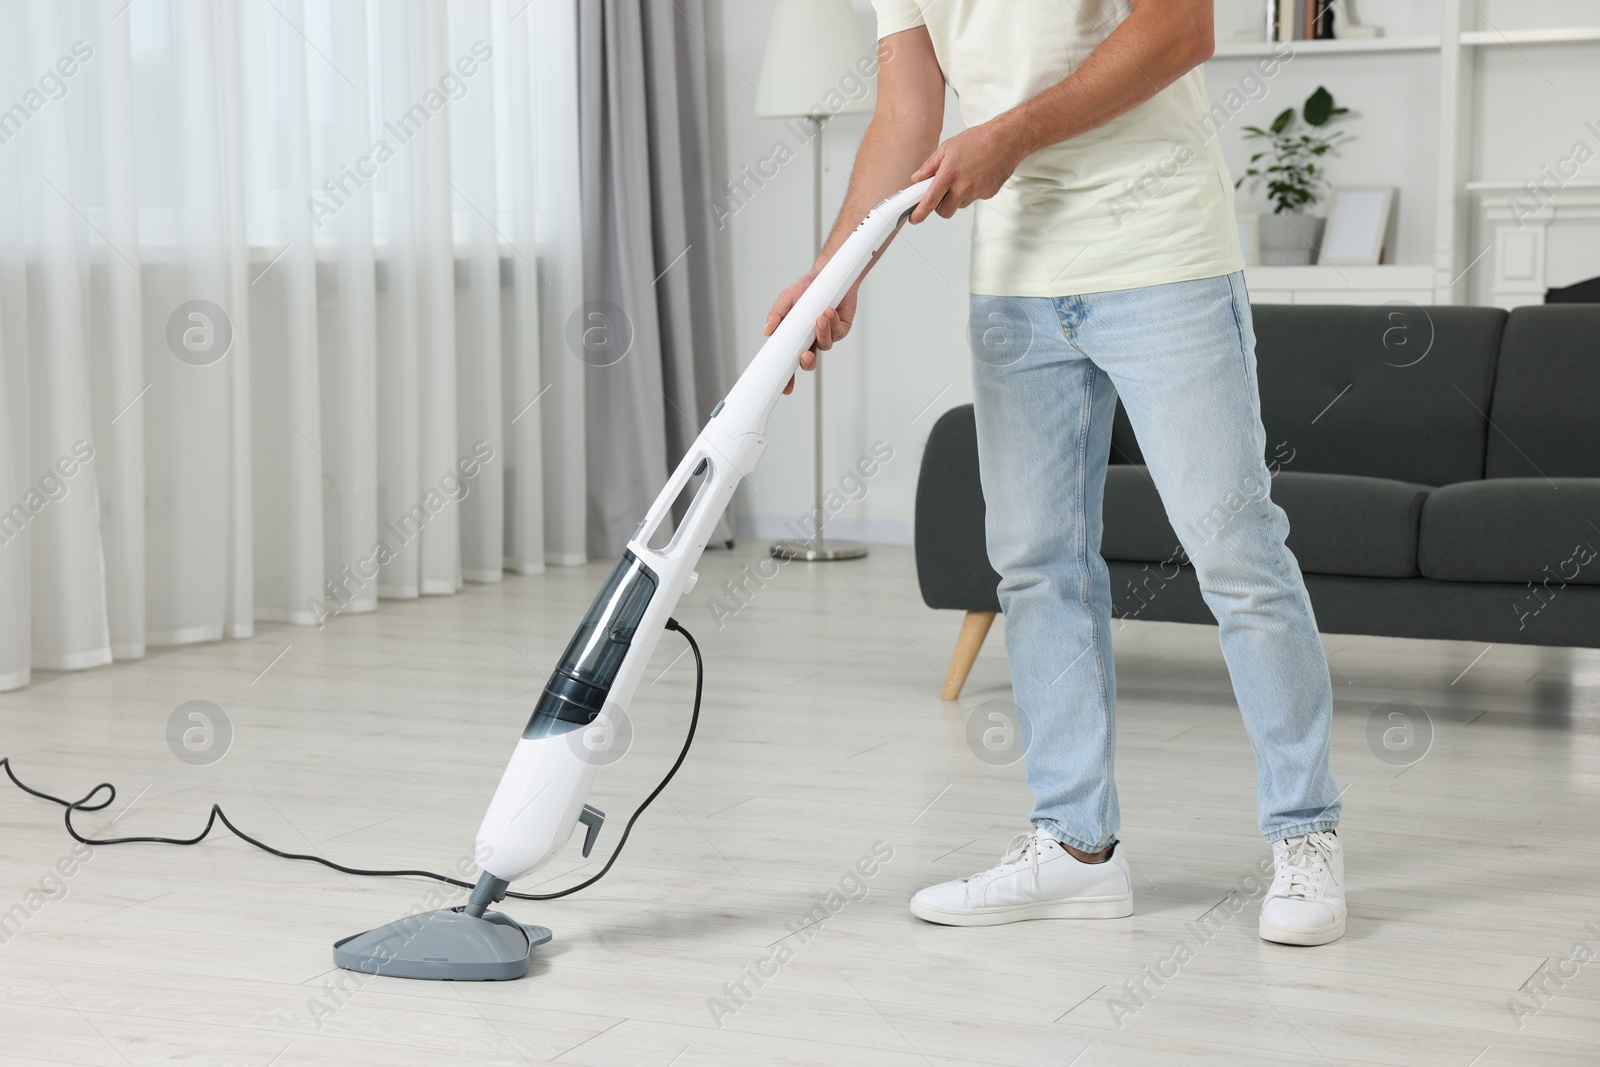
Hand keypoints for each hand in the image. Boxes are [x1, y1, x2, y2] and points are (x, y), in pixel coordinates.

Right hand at [765, 270, 859, 394]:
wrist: (827, 275)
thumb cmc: (805, 289)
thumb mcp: (785, 300)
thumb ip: (776, 316)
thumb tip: (767, 332)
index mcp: (796, 338)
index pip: (790, 362)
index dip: (788, 377)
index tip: (786, 388)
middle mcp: (811, 340)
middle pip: (809, 362)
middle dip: (807, 362)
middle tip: (805, 355)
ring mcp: (828, 335)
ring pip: (824, 345)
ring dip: (821, 334)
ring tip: (819, 319)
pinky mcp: (842, 328)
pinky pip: (838, 332)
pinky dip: (832, 322)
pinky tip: (828, 311)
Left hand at [909, 116, 1028, 221]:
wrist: (1007, 140)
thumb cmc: (978, 140)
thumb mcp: (948, 147)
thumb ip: (930, 165)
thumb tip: (917, 178)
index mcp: (949, 174)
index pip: (929, 202)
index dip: (919, 214)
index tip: (913, 218)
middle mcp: (962, 187)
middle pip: (944, 212)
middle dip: (939, 207)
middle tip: (940, 195)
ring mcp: (976, 192)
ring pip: (960, 205)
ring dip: (956, 198)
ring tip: (963, 177)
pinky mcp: (988, 194)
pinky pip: (974, 199)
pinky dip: (971, 192)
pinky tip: (976, 176)